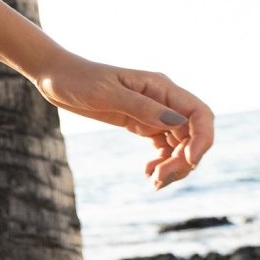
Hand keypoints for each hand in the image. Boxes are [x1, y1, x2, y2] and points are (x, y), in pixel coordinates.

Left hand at [34, 58, 214, 189]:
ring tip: (153, 182)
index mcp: (162, 87)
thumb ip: (142, 107)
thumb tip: (177, 124)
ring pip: (180, 145)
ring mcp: (154, 113)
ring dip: (174, 166)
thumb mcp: (106, 93)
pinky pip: (164, 147)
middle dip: (183, 161)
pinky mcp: (141, 123)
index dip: (203, 139)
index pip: (200, 114)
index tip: (189, 161)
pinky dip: (162, 162)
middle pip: (192, 135)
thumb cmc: (78, 79)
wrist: (56, 77)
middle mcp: (163, 100)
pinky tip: (148, 172)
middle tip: (158, 179)